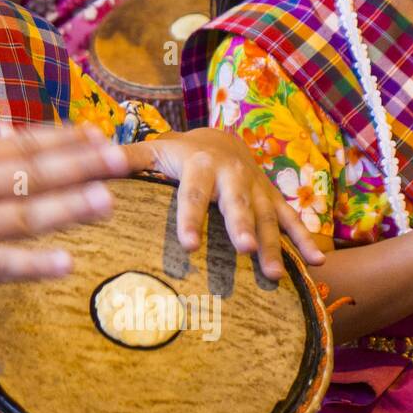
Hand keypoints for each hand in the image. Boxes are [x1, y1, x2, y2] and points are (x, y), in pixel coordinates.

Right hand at [0, 123, 132, 303]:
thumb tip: (15, 133)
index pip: (20, 143)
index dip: (65, 139)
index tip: (102, 134)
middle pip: (31, 174)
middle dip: (82, 165)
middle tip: (125, 158)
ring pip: (23, 215)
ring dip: (69, 207)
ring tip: (110, 200)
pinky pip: (0, 265)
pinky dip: (34, 264)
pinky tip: (68, 263)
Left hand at [123, 127, 326, 279]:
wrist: (223, 138)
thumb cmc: (177, 152)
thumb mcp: (153, 149)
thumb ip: (126, 158)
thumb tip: (95, 158)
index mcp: (199, 166)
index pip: (193, 194)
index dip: (191, 218)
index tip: (189, 246)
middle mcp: (232, 177)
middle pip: (237, 204)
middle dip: (242, 227)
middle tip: (246, 251)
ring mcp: (257, 189)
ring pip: (266, 218)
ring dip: (274, 245)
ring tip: (275, 274)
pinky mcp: (273, 200)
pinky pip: (292, 220)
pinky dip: (305, 240)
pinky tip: (317, 264)